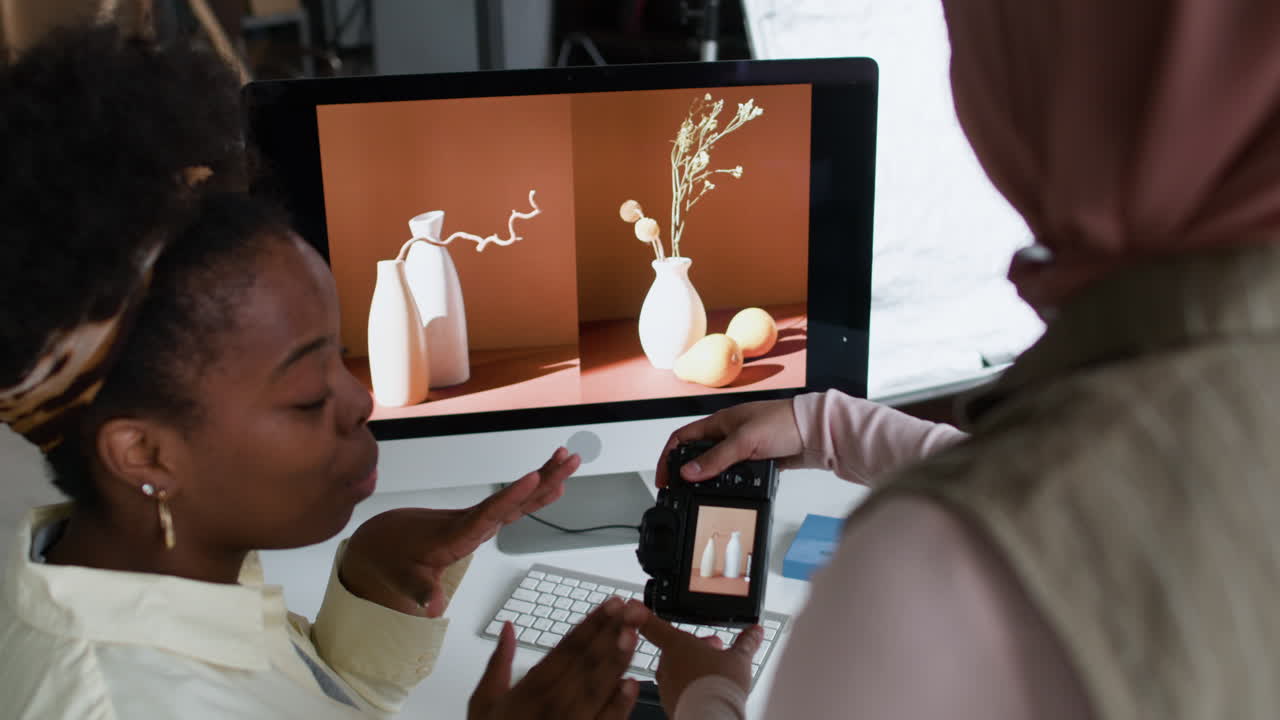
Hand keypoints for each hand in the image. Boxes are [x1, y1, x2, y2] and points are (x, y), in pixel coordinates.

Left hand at [340, 447, 578, 615]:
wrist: (387, 541)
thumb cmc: (396, 558)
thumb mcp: (404, 578)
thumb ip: (421, 591)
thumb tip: (432, 607)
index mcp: (457, 532)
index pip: (489, 512)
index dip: (512, 496)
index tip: (533, 478)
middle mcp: (473, 520)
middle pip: (513, 497)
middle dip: (542, 477)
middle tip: (567, 458)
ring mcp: (480, 519)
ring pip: (518, 498)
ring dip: (545, 478)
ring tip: (568, 459)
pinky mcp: (484, 521)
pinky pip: (514, 505)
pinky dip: (534, 495)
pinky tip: (553, 485)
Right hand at [469, 597, 647, 719]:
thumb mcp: (484, 702)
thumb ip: (498, 662)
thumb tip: (508, 626)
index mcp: (530, 689)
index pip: (567, 648)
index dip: (591, 624)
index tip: (611, 604)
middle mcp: (552, 704)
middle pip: (587, 662)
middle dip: (611, 633)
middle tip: (632, 609)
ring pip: (598, 687)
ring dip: (617, 660)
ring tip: (634, 633)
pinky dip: (619, 705)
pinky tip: (632, 684)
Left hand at [639, 615, 762, 716]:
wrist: (710, 718)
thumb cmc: (719, 686)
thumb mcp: (739, 659)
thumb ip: (746, 643)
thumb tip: (755, 631)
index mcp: (677, 645)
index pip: (653, 625)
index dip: (643, 615)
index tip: (632, 608)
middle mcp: (666, 664)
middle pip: (673, 649)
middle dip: (694, 647)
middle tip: (714, 649)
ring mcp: (666, 685)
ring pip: (675, 669)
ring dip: (691, 666)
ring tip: (713, 671)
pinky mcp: (669, 704)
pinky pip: (677, 689)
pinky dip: (689, 685)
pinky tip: (705, 689)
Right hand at [656, 399, 800, 486]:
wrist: (815, 432)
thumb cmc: (783, 423)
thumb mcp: (744, 441)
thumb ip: (716, 458)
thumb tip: (688, 473)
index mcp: (719, 422)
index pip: (682, 438)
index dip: (668, 457)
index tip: (664, 479)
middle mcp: (728, 434)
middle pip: (697, 454)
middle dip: (685, 472)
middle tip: (679, 493)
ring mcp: (742, 448)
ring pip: (716, 466)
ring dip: (708, 480)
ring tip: (700, 496)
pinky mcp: (756, 460)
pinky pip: (735, 474)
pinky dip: (729, 484)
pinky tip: (729, 493)